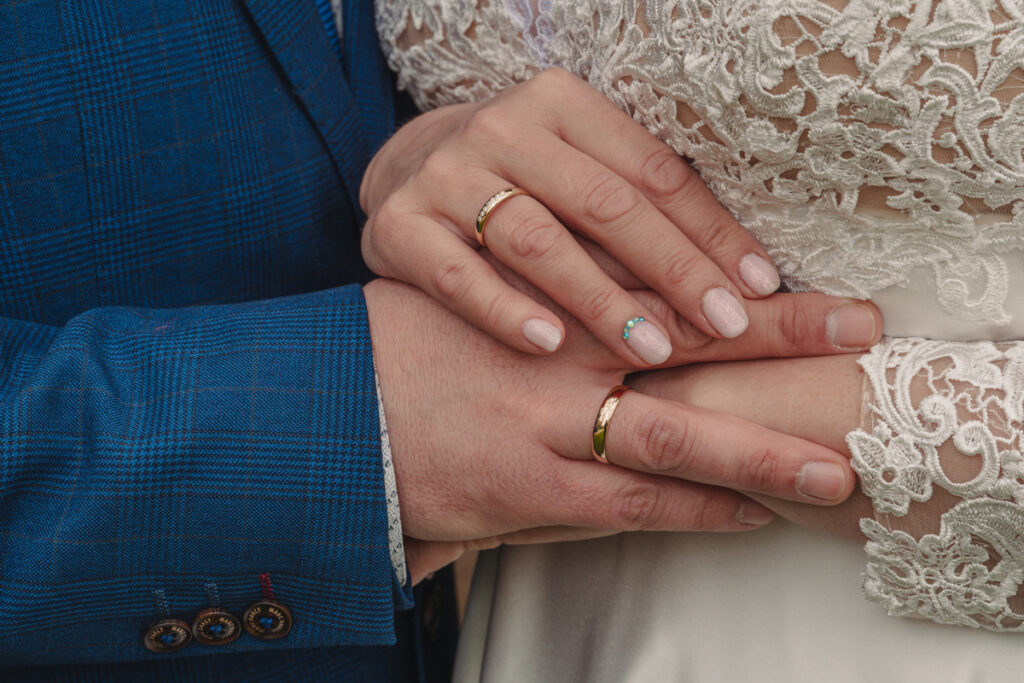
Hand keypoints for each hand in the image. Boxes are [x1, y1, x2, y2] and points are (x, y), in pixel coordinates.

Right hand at [361, 68, 787, 365]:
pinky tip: (550, 345)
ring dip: (600, 300)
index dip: (711, 230)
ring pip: (537, 241)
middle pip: (603, 204)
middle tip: (726, 327)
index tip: (760, 287)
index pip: (652, 170)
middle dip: (673, 270)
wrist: (405, 174)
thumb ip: (639, 209)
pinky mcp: (400, 227)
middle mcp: (503, 129)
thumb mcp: (578, 174)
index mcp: (562, 105)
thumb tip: (743, 276)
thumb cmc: (522, 186)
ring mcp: (445, 176)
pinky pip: (459, 275)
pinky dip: (507, 310)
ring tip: (654, 350)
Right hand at [364, 277, 878, 582]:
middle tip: (859, 342)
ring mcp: (543, 431)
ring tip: (832, 472)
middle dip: (780, 347)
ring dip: (754, 456)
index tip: (824, 299)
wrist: (330, 411)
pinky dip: (688, 511)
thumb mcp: (479, 299)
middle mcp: (558, 361)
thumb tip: (622, 291)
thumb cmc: (406, 349)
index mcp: (550, 305)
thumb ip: (549, 295)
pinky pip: (622, 507)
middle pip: (687, 348)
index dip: (749, 296)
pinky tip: (742, 514)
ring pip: (667, 441)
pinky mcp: (522, 492)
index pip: (670, 288)